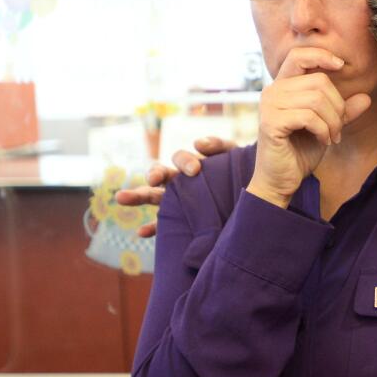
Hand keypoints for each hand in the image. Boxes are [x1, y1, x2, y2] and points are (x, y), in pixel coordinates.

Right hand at [114, 137, 235, 236]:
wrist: (256, 199)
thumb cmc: (246, 175)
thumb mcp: (236, 157)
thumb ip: (220, 146)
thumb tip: (198, 144)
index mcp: (195, 166)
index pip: (180, 159)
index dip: (184, 162)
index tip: (195, 170)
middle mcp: (182, 183)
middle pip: (161, 175)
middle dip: (154, 174)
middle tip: (154, 179)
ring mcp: (179, 203)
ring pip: (154, 197)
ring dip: (138, 196)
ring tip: (121, 197)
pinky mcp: (183, 224)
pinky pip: (163, 226)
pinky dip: (152, 228)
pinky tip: (141, 232)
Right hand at [248, 48, 370, 208]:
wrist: (282, 180)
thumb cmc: (300, 151)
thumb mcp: (327, 127)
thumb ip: (343, 112)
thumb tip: (366, 97)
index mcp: (283, 86)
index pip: (299, 55)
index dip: (321, 55)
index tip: (341, 65)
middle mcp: (272, 91)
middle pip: (319, 81)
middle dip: (337, 106)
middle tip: (338, 129)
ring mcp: (269, 105)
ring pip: (316, 99)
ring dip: (332, 121)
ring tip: (332, 137)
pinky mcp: (270, 122)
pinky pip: (309, 116)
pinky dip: (323, 129)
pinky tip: (323, 141)